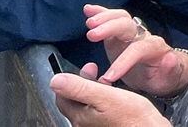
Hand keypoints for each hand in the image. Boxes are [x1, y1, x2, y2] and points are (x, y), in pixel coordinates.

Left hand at [50, 72, 171, 126]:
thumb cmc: (132, 117)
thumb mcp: (106, 96)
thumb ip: (80, 88)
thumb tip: (55, 80)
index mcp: (80, 116)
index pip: (62, 96)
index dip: (70, 79)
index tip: (86, 67)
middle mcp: (83, 124)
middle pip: (73, 101)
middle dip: (81, 82)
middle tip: (94, 69)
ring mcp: (94, 125)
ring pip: (85, 105)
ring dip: (91, 90)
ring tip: (104, 80)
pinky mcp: (106, 125)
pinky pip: (96, 110)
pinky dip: (100, 99)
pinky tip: (112, 95)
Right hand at [82, 5, 187, 93]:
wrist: (166, 70)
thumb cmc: (165, 76)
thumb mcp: (170, 77)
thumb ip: (171, 69)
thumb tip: (170, 59)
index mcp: (154, 48)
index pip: (138, 49)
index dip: (123, 61)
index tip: (108, 77)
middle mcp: (143, 36)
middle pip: (128, 26)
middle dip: (110, 28)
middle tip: (92, 35)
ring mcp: (131, 33)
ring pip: (120, 18)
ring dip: (104, 18)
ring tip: (89, 22)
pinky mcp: (119, 34)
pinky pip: (111, 20)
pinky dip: (101, 13)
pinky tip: (88, 9)